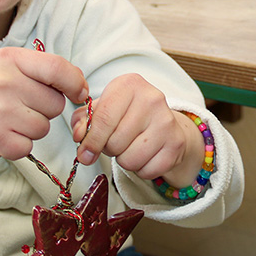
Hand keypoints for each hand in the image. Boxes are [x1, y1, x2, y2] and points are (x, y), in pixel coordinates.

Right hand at [0, 48, 87, 181]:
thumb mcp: (11, 70)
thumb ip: (46, 72)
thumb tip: (82, 87)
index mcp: (9, 59)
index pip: (58, 68)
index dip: (76, 83)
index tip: (79, 93)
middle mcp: (2, 81)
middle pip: (55, 103)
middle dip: (45, 110)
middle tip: (20, 108)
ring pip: (44, 127)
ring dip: (32, 130)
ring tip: (9, 121)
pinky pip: (28, 147)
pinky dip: (20, 146)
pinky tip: (3, 135)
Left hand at [72, 74, 203, 187]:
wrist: (164, 123)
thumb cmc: (128, 115)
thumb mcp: (103, 108)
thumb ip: (83, 120)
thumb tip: (79, 136)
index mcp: (129, 85)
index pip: (103, 118)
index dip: (90, 140)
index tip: (84, 153)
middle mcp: (151, 98)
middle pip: (114, 142)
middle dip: (109, 149)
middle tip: (115, 142)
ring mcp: (166, 121)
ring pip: (129, 159)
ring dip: (124, 160)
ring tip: (130, 147)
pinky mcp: (176, 143)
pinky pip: (146, 171)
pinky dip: (141, 169)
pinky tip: (145, 154)